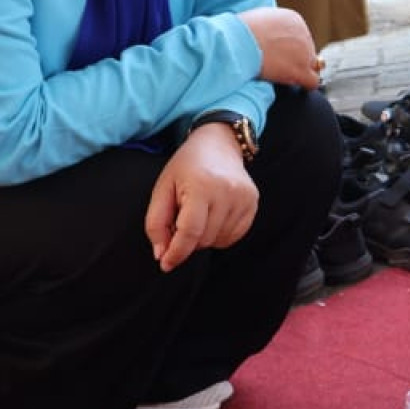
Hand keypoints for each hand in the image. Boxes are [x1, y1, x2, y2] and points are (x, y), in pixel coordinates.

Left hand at [145, 124, 258, 270]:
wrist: (218, 145)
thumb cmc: (186, 167)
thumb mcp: (162, 189)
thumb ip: (156, 224)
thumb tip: (162, 255)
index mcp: (201, 186)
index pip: (190, 232)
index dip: (176, 252)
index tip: (166, 263)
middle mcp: (227, 192)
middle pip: (203, 239)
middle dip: (188, 239)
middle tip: (182, 218)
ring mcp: (244, 198)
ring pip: (218, 241)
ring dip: (204, 237)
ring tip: (199, 213)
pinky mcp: (252, 204)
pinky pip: (233, 237)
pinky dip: (219, 234)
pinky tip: (213, 216)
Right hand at [238, 6, 320, 87]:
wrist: (237, 42)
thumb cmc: (239, 32)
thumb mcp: (258, 19)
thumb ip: (270, 27)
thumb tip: (268, 36)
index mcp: (293, 19)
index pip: (299, 37)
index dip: (289, 47)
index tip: (277, 53)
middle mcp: (303, 33)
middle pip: (307, 50)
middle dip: (294, 58)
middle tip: (277, 65)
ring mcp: (305, 52)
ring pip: (310, 65)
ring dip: (298, 71)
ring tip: (280, 75)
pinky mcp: (300, 70)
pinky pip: (312, 81)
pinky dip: (306, 84)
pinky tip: (298, 87)